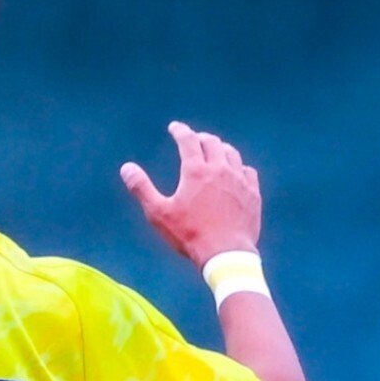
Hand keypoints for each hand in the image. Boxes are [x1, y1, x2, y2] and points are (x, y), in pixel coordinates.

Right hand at [120, 122, 263, 266]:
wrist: (226, 253)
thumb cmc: (190, 234)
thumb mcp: (159, 213)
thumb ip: (142, 188)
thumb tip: (126, 168)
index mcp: (196, 171)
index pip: (188, 140)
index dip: (180, 131)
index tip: (174, 127)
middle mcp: (220, 169)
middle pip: (212, 142)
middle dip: (200, 138)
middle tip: (194, 140)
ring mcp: (239, 180)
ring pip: (231, 153)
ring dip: (220, 148)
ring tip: (214, 151)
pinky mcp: (252, 194)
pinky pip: (247, 171)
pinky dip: (239, 166)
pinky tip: (236, 171)